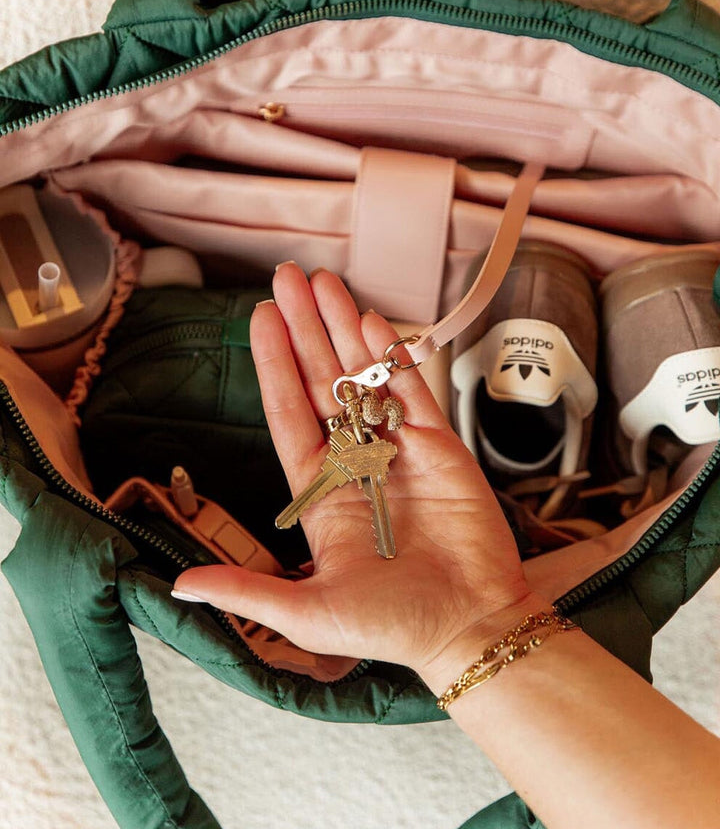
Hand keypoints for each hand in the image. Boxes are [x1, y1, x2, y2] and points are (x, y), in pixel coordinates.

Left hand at [173, 263, 535, 677]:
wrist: (470, 627)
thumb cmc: (392, 626)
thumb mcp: (307, 613)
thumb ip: (246, 591)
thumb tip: (180, 586)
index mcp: (321, 492)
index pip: (288, 413)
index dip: (273, 364)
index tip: (260, 320)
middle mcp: (355, 462)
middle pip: (322, 380)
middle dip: (304, 327)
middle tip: (288, 279)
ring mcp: (397, 449)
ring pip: (364, 375)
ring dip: (342, 328)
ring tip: (323, 283)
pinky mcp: (439, 447)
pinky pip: (410, 391)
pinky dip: (392, 356)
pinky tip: (370, 322)